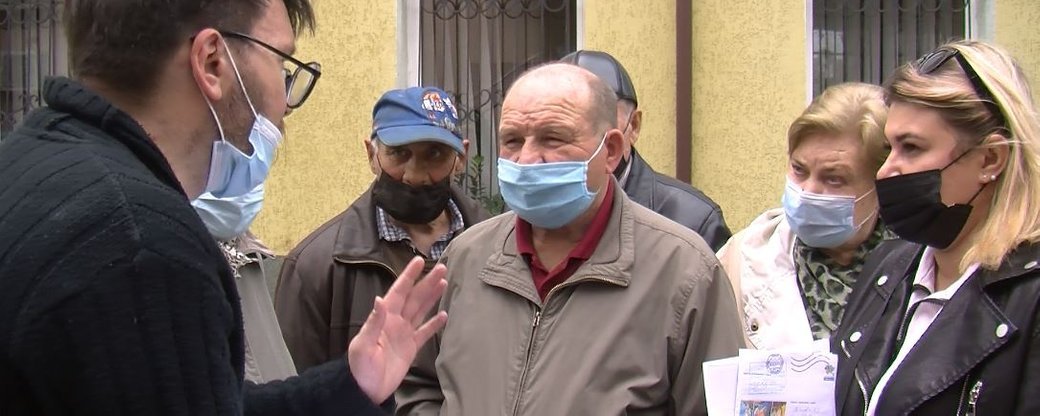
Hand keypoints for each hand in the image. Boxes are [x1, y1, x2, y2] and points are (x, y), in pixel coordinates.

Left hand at [347, 256, 448, 403]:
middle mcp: (395, 322)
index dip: (409, 276)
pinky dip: (434, 324)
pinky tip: (444, 315)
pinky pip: (424, 332)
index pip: (399, 292)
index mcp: (384, 318)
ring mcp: (404, 334)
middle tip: (442, 267)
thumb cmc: (359, 367)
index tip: (419, 261)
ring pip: (421, 310)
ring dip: (432, 297)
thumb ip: (373, 322)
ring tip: (444, 282)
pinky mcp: (411, 348)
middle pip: (414, 298)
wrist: (365, 390)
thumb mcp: (363, 344)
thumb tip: (380, 299)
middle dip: (427, 282)